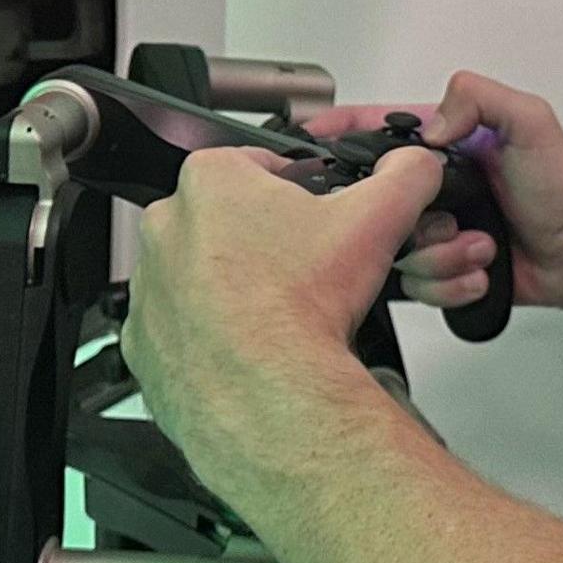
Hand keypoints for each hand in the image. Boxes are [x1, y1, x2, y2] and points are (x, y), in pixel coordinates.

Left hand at [121, 144, 446, 458]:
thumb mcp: (376, 221)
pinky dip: (208, 339)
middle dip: (262, 243)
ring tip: (277, 316)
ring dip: (233, 291)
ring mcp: (150, 288)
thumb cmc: (301, 309)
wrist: (269, 397)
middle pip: (226, 222)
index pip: (258, 169)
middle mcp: (167, 227)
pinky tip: (246, 348)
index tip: (316, 224)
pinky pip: (178, 331)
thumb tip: (417, 166)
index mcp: (210, 180)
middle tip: (303, 274)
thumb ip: (404, 177)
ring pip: (199, 276)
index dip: (297, 195)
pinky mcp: (144, 345)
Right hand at [300, 72, 562, 314]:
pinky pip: (420, 287)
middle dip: (406, 219)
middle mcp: (433, 187)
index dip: (336, 131)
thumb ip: (479, 98)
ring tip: (480, 244)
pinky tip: (481, 268)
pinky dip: (453, 282)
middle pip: (375, 204)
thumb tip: (431, 124)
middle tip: (449, 216)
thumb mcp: (530, 121)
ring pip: (395, 252)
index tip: (307, 136)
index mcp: (444, 141)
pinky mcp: (446, 268)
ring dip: (442, 255)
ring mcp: (437, 229)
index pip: (374, 127)